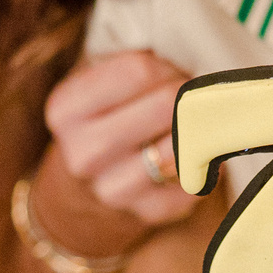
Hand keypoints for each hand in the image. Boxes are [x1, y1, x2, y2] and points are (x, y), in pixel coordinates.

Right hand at [43, 51, 202, 230]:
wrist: (86, 185)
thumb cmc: (103, 119)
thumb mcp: (97, 84)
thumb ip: (132, 65)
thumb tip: (188, 61)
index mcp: (66, 109)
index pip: (138, 70)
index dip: (167, 66)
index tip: (173, 71)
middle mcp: (83, 152)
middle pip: (164, 105)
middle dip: (188, 93)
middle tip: (193, 94)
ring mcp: (111, 189)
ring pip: (181, 146)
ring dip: (200, 128)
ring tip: (199, 120)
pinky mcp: (146, 211)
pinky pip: (195, 180)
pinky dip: (206, 165)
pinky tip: (196, 155)